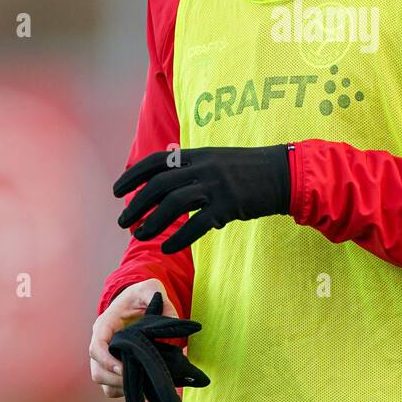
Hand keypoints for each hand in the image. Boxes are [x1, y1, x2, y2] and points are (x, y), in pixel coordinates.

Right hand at [88, 278, 177, 398]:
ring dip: (121, 387)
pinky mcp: (112, 368)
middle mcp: (101, 342)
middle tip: (141, 380)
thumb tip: (173, 324)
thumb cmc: (141, 295)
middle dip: (117, 380)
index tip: (124, 369)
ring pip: (104, 382)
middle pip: (97, 370)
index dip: (107, 361)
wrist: (136, 302)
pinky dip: (125, 390)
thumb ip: (162, 302)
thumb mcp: (151, 289)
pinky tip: (143, 384)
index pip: (97, 347)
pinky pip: (112, 388)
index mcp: (105, 324)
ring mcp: (105, 357)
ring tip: (144, 383)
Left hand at [114, 146, 290, 253]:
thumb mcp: (218, 159)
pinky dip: (179, 237)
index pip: (156, 161)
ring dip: (153, 221)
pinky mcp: (230, 205)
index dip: (133, 175)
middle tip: (123, 221)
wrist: (284, 174)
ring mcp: (217, 185)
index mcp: (198, 155)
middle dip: (137, 203)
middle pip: (159, 184)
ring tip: (140, 235)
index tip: (117, 191)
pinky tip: (168, 247)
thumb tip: (167, 179)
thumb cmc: (249, 170)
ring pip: (174, 203)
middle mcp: (203, 167)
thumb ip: (194, 167)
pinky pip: (198, 223)